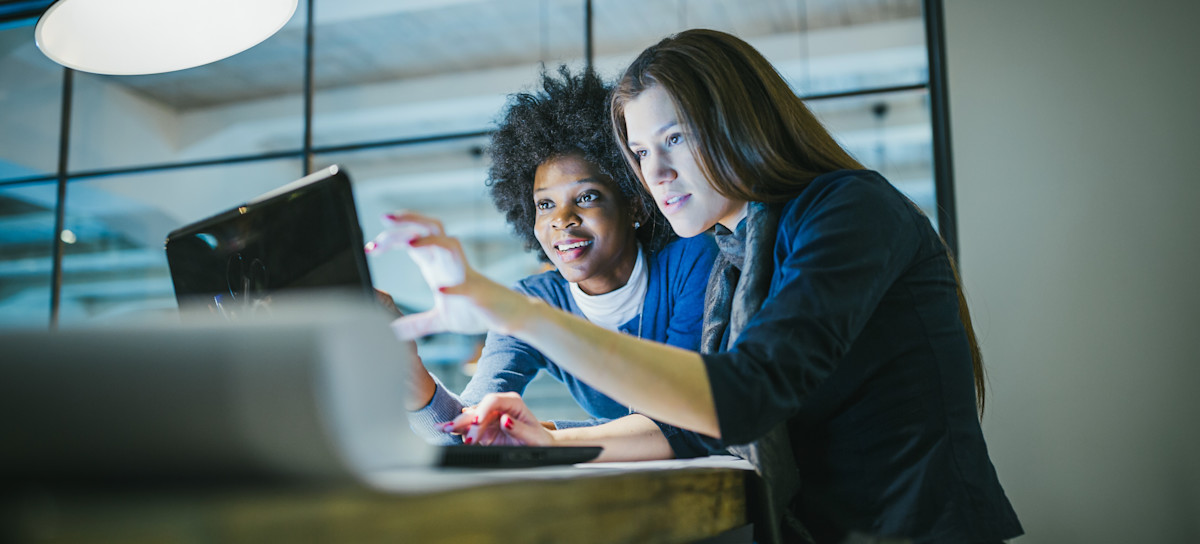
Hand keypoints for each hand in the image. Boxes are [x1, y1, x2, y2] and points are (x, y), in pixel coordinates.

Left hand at [365, 211, 534, 338]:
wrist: (510, 319)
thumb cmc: (477, 312)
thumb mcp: (439, 320)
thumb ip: (415, 324)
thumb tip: (391, 333)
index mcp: (439, 265)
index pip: (414, 239)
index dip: (392, 237)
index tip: (371, 247)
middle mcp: (451, 263)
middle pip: (430, 228)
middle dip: (408, 220)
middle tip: (384, 219)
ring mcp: (465, 275)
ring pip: (449, 245)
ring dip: (429, 241)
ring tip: (407, 243)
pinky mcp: (478, 294)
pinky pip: (466, 286)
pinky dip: (453, 288)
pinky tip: (439, 291)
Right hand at [441, 392, 554, 446]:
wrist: (538, 445)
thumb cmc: (538, 439)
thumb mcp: (532, 436)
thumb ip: (518, 428)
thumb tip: (504, 420)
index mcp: (512, 403)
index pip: (493, 400)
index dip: (483, 409)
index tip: (477, 421)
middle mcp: (498, 407)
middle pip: (478, 409)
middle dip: (467, 421)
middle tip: (460, 434)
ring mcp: (489, 417)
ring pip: (470, 418)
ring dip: (458, 425)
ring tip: (444, 429)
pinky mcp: (483, 428)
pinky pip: (468, 428)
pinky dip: (457, 430)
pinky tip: (444, 429)